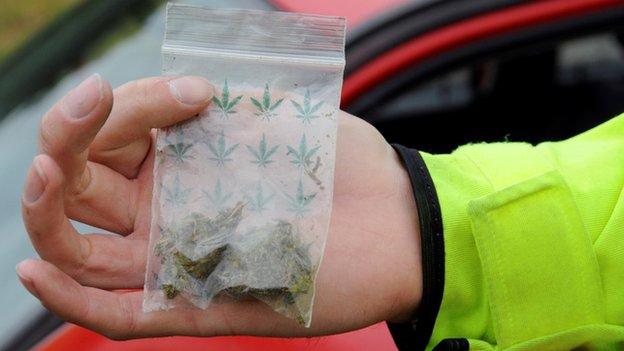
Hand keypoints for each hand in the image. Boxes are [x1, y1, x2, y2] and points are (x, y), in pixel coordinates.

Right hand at [18, 74, 421, 339]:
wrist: (397, 220)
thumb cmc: (340, 163)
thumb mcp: (273, 114)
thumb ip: (216, 104)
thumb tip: (169, 84)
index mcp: (178, 159)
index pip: (115, 130)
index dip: (135, 101)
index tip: (199, 89)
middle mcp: (166, 208)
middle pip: (81, 182)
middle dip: (69, 134)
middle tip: (91, 98)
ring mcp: (174, 257)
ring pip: (80, 248)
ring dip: (46, 209)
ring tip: (44, 170)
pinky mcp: (195, 305)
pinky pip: (118, 313)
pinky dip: (70, 298)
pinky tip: (35, 272)